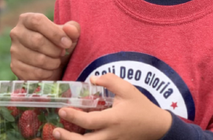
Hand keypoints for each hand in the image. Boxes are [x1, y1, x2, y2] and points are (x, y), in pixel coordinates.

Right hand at [9, 13, 79, 79]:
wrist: (50, 61)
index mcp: (28, 19)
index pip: (37, 21)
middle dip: (55, 50)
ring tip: (57, 61)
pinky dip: (47, 73)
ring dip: (53, 62)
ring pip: (37, 59)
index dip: (55, 33)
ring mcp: (14, 50)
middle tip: (63, 53)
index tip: (68, 43)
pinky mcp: (15, 66)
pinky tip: (50, 70)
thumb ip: (73, 29)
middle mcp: (17, 33)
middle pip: (37, 41)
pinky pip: (33, 73)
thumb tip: (71, 30)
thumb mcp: (69, 33)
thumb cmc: (59, 42)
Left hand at [52, 73, 171, 139]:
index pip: (89, 121)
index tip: (63, 110)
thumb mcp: (128, 89)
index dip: (74, 117)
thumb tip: (92, 79)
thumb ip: (111, 81)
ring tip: (59, 136)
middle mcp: (111, 135)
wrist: (156, 127)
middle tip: (55, 130)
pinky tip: (75, 138)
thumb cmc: (141, 107)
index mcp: (114, 119)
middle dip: (68, 139)